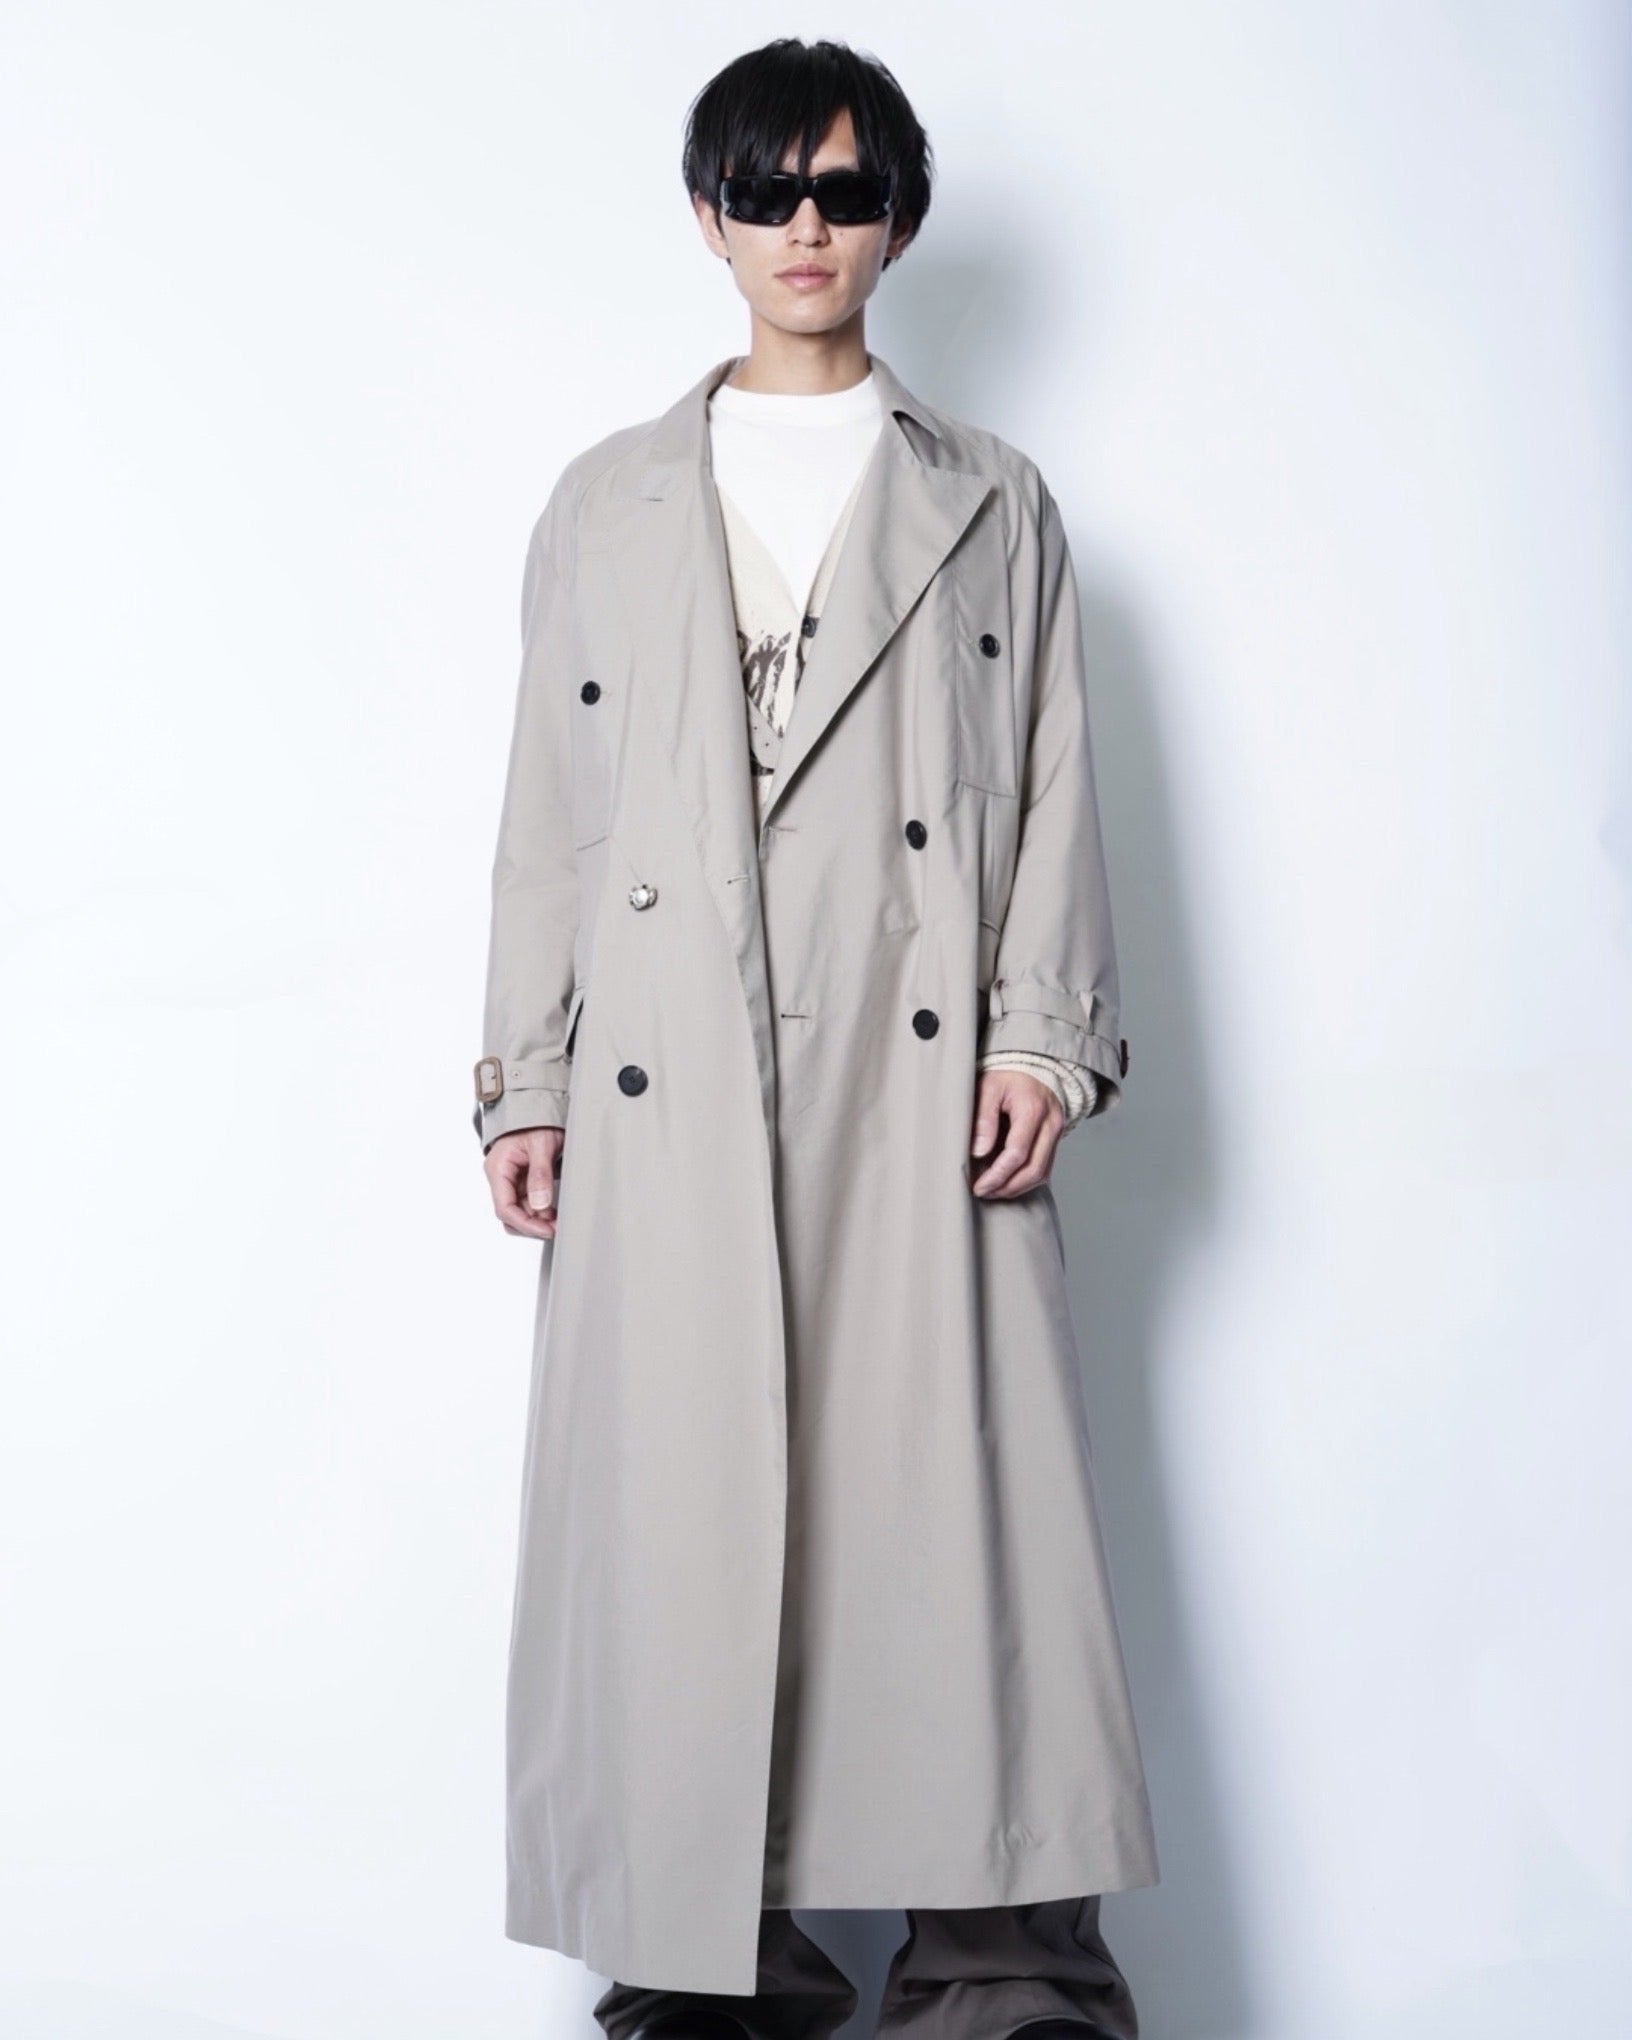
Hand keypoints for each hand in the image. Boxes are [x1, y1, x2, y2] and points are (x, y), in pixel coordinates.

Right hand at [485, 1126, 566, 1239]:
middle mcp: (501, 1178)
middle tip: (557, 1228)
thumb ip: (540, 1174)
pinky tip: (555, 1212)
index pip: (504, 1208)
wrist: (540, 1108)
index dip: (525, 1224)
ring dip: (538, 1220)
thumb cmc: (536, 1121)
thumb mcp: (541, 1145)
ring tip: (559, 1220)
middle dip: (532, 1225)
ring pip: (520, 1212)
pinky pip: (528, 1204)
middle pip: (511, 1215)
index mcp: (498, 1169)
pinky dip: (542, 1211)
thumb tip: (540, 1204)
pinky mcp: (523, 1182)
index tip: (547, 1230)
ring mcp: (512, 1181)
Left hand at [969, 1067, 1063, 1197]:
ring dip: (1017, 1188)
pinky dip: (1026, 1180)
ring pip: (1042, 1173)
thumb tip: (979, 1151)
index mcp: (1033, 1109)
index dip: (997, 1175)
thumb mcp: (989, 1087)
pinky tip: (1007, 1182)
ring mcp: (1057, 1133)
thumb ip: (983, 1117)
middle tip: (984, 1192)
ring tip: (993, 1191)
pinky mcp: (1056, 1139)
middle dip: (1007, 1187)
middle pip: (1034, 1169)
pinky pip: (1045, 1168)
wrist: (1033, 1067)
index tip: (979, 1185)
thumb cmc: (1007, 1076)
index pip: (1017, 1153)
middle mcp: (1050, 1124)